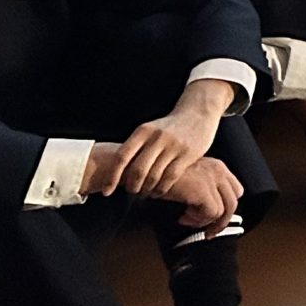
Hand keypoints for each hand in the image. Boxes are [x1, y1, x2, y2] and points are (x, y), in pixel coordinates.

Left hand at [110, 84, 229, 196]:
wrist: (198, 112)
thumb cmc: (169, 127)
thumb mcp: (150, 130)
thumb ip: (136, 147)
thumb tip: (117, 174)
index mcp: (143, 131)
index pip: (121, 157)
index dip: (112, 177)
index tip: (107, 192)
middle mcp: (157, 137)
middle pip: (137, 170)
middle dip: (132, 187)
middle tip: (132, 192)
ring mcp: (173, 145)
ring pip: (153, 176)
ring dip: (147, 190)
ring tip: (145, 193)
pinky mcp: (188, 153)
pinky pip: (170, 177)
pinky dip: (161, 189)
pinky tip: (159, 191)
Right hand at [160, 156, 243, 236]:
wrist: (146, 171)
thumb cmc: (162, 176)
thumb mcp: (189, 178)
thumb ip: (203, 188)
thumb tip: (213, 214)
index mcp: (216, 166)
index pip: (236, 190)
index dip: (226, 208)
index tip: (214, 220)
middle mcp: (218, 170)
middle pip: (233, 202)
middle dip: (221, 222)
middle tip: (207, 232)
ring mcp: (211, 179)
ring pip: (222, 211)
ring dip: (203, 221)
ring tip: (186, 218)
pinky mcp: (203, 189)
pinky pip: (211, 214)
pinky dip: (197, 220)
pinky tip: (183, 216)